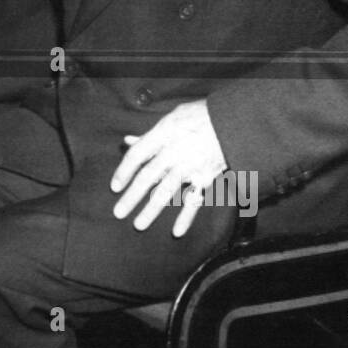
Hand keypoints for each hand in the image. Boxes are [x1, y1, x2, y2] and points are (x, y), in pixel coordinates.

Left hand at [109, 99, 227, 236]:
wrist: (234, 121)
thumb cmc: (200, 116)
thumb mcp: (172, 118)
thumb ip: (150, 135)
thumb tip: (127, 141)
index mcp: (164, 134)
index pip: (137, 154)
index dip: (123, 171)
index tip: (114, 187)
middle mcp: (175, 151)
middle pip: (148, 176)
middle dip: (132, 196)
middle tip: (118, 213)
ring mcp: (191, 166)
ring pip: (167, 190)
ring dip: (152, 210)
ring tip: (138, 225)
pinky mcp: (206, 177)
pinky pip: (195, 199)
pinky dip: (186, 217)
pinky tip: (176, 231)